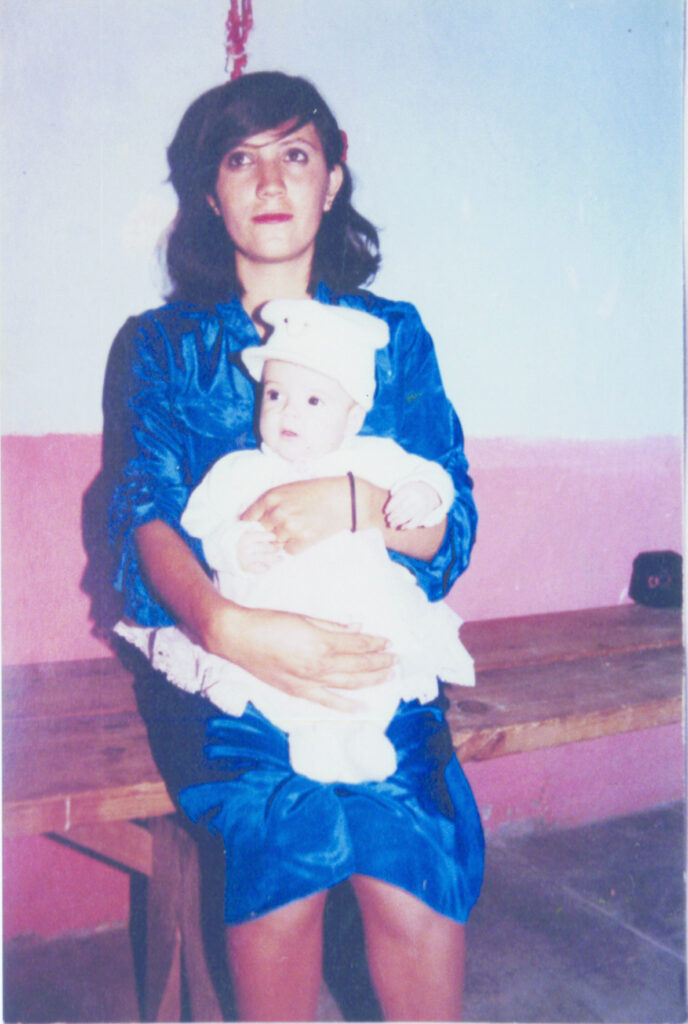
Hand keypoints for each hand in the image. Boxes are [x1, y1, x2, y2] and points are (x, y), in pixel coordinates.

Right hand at [203, 602, 395, 710]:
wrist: (238, 638)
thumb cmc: (268, 622)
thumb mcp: (303, 617)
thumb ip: (332, 625)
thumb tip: (357, 627)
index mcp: (320, 643)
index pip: (357, 644)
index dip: (375, 644)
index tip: (389, 642)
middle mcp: (318, 666)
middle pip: (358, 666)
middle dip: (380, 663)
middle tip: (396, 660)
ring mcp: (309, 682)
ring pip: (349, 684)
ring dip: (371, 680)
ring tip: (388, 676)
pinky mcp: (298, 692)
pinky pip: (328, 702)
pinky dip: (347, 706)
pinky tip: (363, 707)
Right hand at [237, 526, 282, 572]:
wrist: (227, 552)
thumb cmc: (241, 542)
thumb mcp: (247, 534)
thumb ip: (259, 535)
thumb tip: (276, 539)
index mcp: (247, 537)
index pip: (265, 536)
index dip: (272, 537)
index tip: (275, 538)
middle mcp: (246, 547)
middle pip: (266, 547)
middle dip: (274, 548)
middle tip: (278, 549)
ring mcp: (246, 558)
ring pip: (265, 558)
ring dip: (275, 559)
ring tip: (281, 559)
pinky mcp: (246, 567)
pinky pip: (259, 569)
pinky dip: (265, 568)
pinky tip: (269, 566)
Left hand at [240, 477, 350, 553]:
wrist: (344, 499)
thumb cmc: (317, 490)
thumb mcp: (289, 489)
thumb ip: (271, 502)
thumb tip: (255, 519)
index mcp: (272, 497)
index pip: (249, 517)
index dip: (249, 524)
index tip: (251, 528)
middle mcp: (278, 513)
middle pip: (260, 532)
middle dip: (266, 532)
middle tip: (279, 528)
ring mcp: (290, 528)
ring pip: (275, 542)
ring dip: (283, 539)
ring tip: (298, 527)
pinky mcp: (303, 540)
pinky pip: (289, 550)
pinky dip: (295, 545)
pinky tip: (305, 534)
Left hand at [384, 481, 440, 529]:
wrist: (429, 491)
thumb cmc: (410, 492)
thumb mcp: (404, 489)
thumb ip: (396, 498)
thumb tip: (387, 511)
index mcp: (409, 490)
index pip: (397, 499)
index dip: (390, 506)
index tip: (385, 512)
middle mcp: (416, 497)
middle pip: (402, 508)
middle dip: (393, 515)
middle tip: (388, 520)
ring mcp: (421, 505)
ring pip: (408, 515)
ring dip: (398, 521)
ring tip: (391, 524)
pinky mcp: (425, 513)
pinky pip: (416, 521)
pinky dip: (408, 526)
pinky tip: (402, 527)